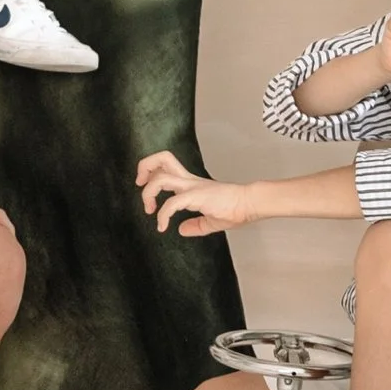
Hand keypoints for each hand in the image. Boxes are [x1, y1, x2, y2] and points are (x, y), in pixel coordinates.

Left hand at [136, 149, 250, 236]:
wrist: (250, 204)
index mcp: (192, 184)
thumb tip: (182, 230)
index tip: (145, 187)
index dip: (151, 171)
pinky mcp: (197, 196)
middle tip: (140, 183)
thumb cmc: (236, 209)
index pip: (167, 165)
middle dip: (144, 167)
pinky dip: (162, 214)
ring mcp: (192, 187)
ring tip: (149, 209)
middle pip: (162, 159)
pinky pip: (172, 202)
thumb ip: (196, 225)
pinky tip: (163, 226)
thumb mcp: (211, 221)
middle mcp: (189, 181)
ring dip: (148, 193)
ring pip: (161, 178)